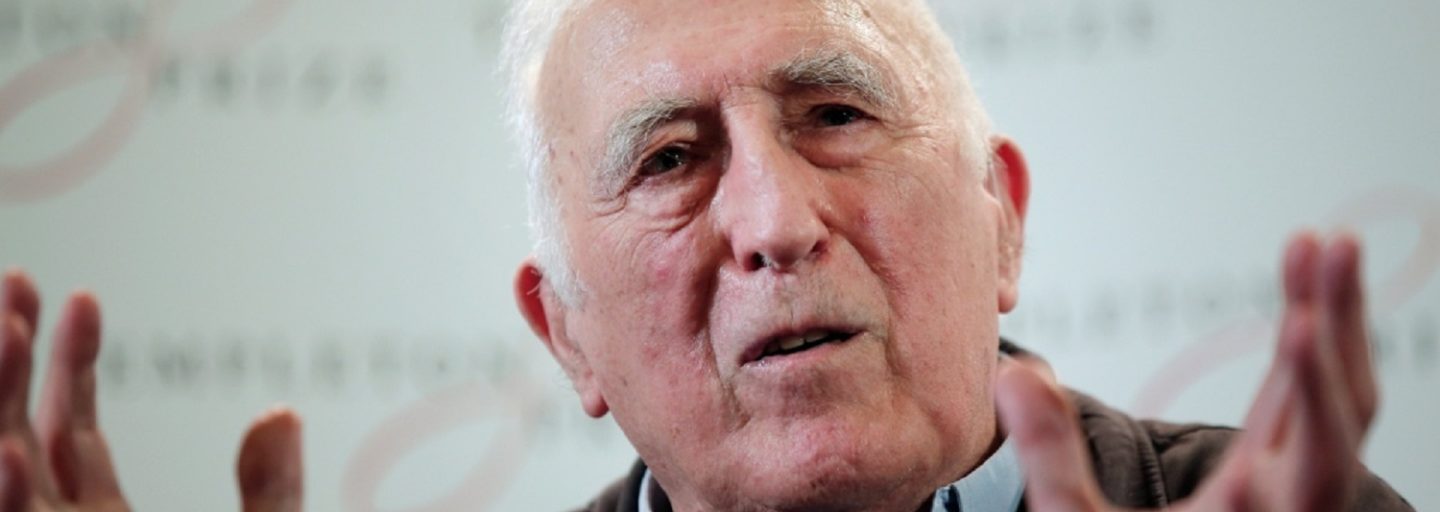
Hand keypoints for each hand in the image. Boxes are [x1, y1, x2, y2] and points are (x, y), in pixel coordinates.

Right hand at [0, 269, 303, 510]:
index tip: (83, 298)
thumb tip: (284, 416)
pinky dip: (5, 490)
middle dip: (13, 358)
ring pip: (6, 464)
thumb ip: (272, 488)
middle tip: (18, 280)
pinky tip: (9, 449)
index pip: (74, 426)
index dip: (72, 359)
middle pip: (25, 430)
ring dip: (2, 397)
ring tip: (9, 330)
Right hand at [996, 232, 1376, 510]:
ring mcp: (1297, 485)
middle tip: (1326, 241)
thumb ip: (1050, 457)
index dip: (1314, 381)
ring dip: (1338, 321)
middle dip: (1339, 317)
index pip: (1313, 444)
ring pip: (1342, 397)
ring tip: (1321, 248)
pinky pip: (1318, 406)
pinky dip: (1317, 351)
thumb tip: (1015, 374)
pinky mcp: (1286, 475)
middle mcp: (1295, 500)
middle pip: (1344, 402)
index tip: (1304, 317)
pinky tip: (1306, 312)